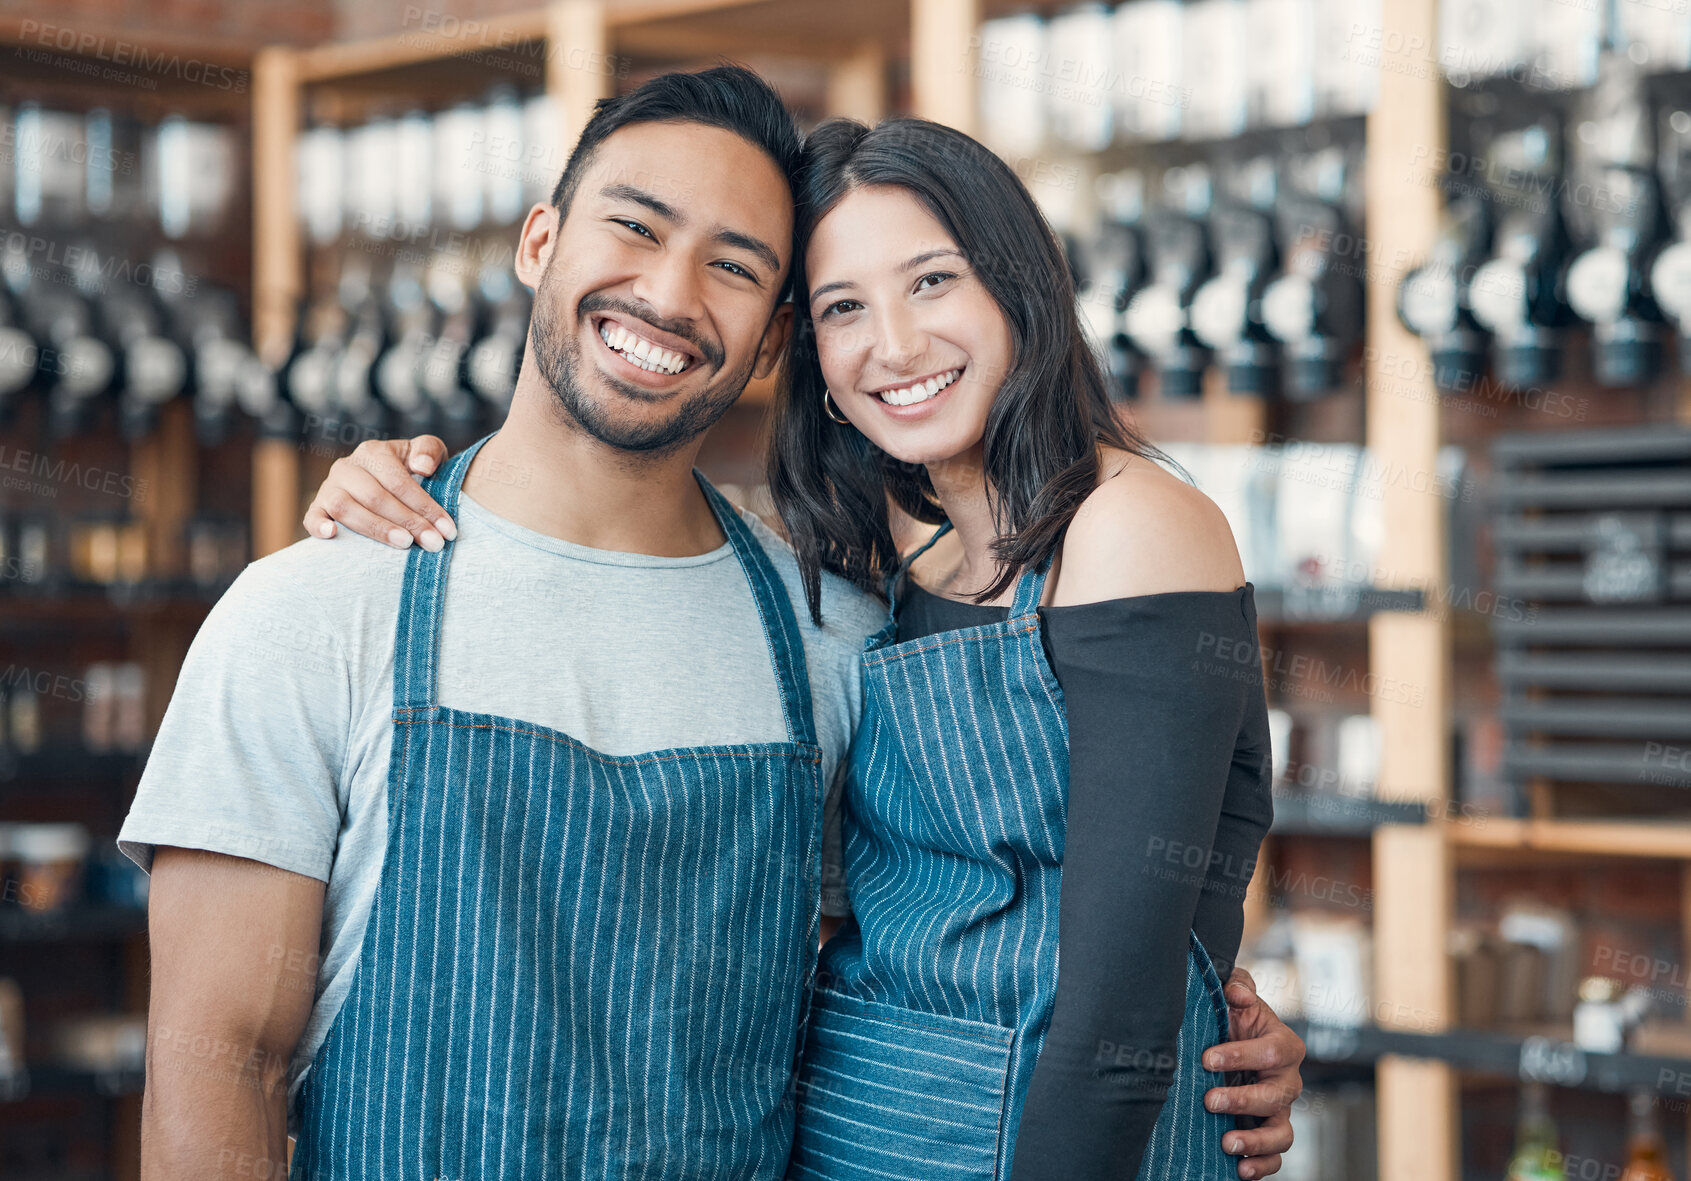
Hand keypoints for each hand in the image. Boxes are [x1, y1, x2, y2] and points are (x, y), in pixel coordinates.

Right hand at [303, 436, 454, 549]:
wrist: (386, 481)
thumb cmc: (411, 470)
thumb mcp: (426, 453)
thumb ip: (429, 450)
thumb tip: (422, 466)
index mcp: (374, 452)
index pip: (399, 482)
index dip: (425, 506)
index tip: (448, 530)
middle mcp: (347, 468)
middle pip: (376, 497)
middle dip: (408, 522)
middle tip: (433, 543)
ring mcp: (329, 488)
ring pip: (345, 508)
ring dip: (376, 528)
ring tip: (404, 544)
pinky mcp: (317, 507)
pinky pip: (311, 517)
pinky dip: (318, 525)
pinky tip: (332, 535)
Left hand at [1201, 967, 1302, 1178]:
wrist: (1226, 1048)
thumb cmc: (1232, 1022)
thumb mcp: (1234, 999)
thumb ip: (1236, 986)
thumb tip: (1235, 991)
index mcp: (1283, 1044)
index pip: (1271, 1051)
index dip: (1240, 1055)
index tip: (1207, 1059)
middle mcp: (1287, 1080)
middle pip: (1276, 1095)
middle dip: (1243, 1099)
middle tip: (1210, 1100)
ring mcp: (1280, 1110)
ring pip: (1282, 1132)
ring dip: (1256, 1140)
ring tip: (1227, 1143)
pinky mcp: (1269, 1134)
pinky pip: (1275, 1156)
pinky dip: (1262, 1165)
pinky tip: (1240, 1170)